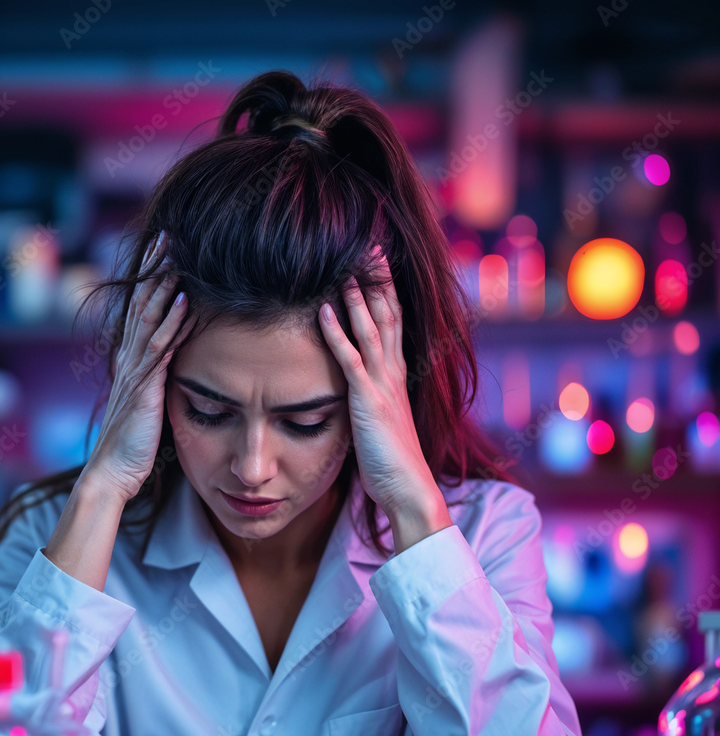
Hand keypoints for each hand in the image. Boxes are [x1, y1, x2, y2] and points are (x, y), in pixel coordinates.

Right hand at [86, 231, 188, 502]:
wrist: (111, 474)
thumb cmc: (131, 444)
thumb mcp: (145, 403)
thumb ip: (155, 379)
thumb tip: (170, 364)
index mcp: (130, 361)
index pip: (140, 309)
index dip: (149, 278)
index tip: (163, 249)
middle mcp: (129, 359)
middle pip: (141, 303)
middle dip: (154, 268)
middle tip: (167, 234)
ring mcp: (134, 372)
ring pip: (149, 319)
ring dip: (163, 285)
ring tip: (177, 254)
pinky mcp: (143, 389)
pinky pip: (159, 350)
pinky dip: (172, 323)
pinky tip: (184, 301)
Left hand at [318, 245, 450, 539]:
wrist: (409, 490)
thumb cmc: (393, 463)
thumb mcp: (381, 422)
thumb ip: (371, 400)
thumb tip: (358, 391)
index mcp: (398, 376)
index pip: (393, 323)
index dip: (386, 291)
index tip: (377, 263)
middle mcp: (394, 373)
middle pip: (388, 314)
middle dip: (379, 279)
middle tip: (369, 245)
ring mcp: (383, 384)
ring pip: (371, 328)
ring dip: (358, 295)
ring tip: (346, 264)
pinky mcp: (369, 401)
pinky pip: (350, 359)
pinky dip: (338, 332)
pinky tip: (326, 309)